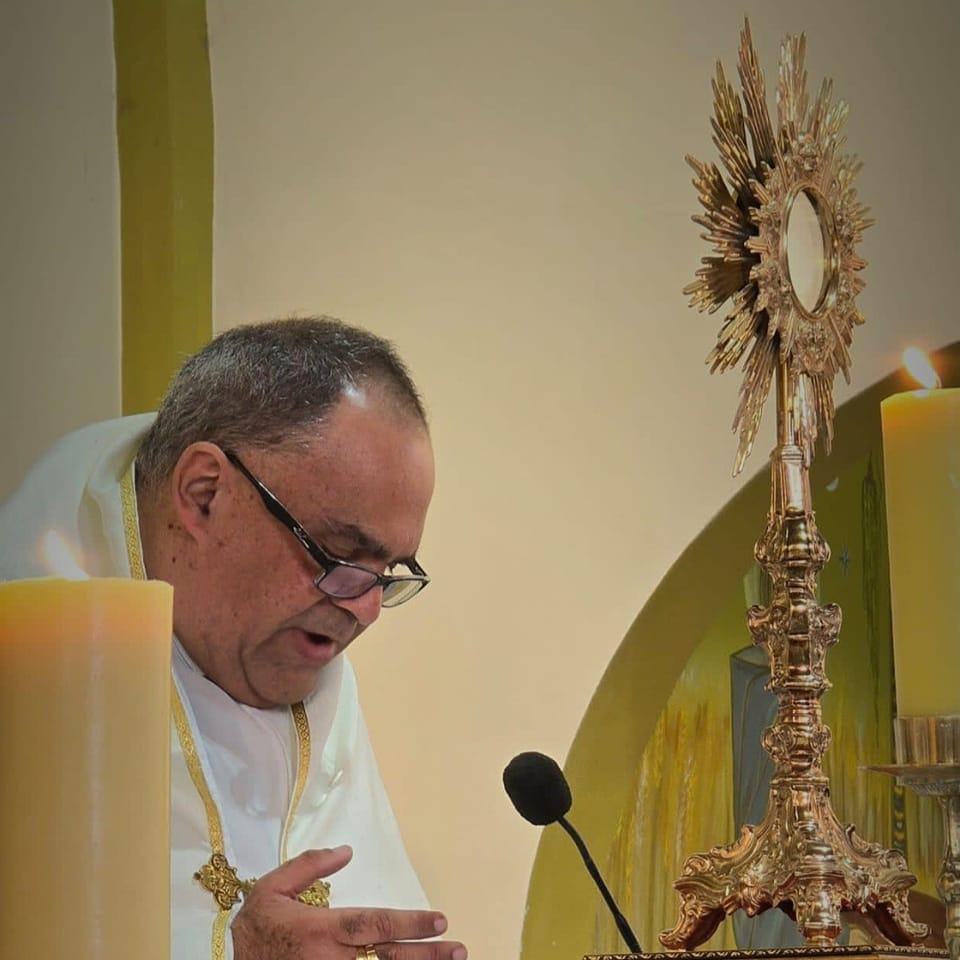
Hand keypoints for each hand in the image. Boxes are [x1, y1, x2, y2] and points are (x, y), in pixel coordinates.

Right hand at [231, 846, 467, 959]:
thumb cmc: (255, 928)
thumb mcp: (272, 887)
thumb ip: (310, 866)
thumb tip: (346, 851)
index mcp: (320, 929)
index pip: (374, 925)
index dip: (409, 923)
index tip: (440, 920)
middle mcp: (331, 959)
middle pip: (388, 958)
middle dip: (427, 955)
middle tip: (458, 950)